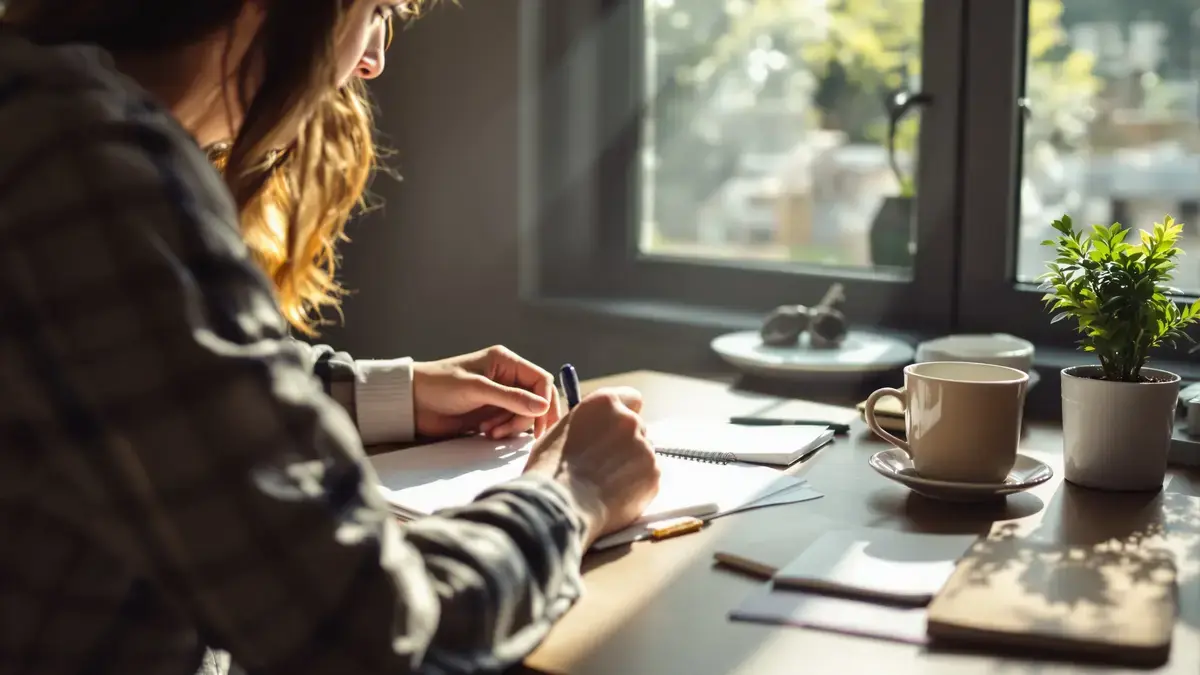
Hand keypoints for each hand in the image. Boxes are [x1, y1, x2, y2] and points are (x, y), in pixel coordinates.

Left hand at [412, 345, 562, 439]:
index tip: (542, 422)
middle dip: (526, 418)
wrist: (412, 403)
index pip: (541, 380)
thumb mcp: (477, 389)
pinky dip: (504, 431)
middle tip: (511, 432)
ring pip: (524, 415)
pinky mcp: (491, 413)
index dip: (545, 401)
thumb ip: (511, 398)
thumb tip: (543, 407)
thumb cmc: (441, 386)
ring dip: (512, 426)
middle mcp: (507, 377)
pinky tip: (487, 432)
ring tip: (490, 431)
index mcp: (506, 362)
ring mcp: (500, 397)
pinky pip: (511, 424)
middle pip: (535, 400)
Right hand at [524, 387, 660, 545]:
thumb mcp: (561, 431)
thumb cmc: (550, 469)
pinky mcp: (653, 475)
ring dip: (630, 465)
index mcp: (604, 403)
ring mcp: (645, 448)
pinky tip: (613, 496)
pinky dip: (636, 487)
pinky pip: (647, 478)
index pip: (631, 397)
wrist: (560, 504)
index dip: (623, 413)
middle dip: (625, 443)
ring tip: (605, 485)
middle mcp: (629, 420)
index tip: (615, 427)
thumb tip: (593, 431)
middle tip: (604, 464)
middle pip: (637, 428)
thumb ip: (586, 424)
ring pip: (643, 455)